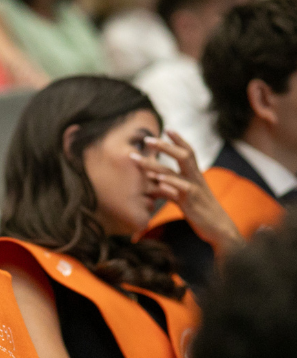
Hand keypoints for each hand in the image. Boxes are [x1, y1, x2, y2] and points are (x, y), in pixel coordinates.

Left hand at [132, 130, 242, 254]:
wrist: (219, 230)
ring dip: (155, 165)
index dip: (178, 140)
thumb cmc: (201, 213)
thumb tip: (153, 184)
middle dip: (164, 146)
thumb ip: (169, 189)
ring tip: (139, 159)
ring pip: (175, 172)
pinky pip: (181, 190)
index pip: (188, 152)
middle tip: (146, 139)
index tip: (167, 128)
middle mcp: (196, 179)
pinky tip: (157, 180)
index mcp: (195, 176)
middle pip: (183, 156)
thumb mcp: (183, 199)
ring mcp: (194, 190)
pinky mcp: (192, 203)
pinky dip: (169, 184)